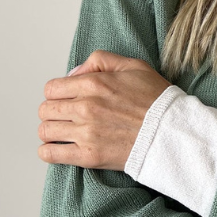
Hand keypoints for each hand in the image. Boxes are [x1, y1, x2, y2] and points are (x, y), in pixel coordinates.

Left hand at [37, 49, 171, 171]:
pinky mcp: (89, 156)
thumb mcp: (134, 66)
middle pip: (46, 109)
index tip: (67, 99)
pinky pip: (51, 154)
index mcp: (94, 83)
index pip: (52, 88)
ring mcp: (86, 133)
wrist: (171, 132)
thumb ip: (101, 60)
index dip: (58, 93)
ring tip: (63, 132)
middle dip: (53, 111)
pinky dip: (49, 151)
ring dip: (51, 131)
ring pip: (45, 130)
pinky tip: (58, 148)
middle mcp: (86, 107)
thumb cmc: (156, 100)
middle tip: (66, 116)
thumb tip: (75, 73)